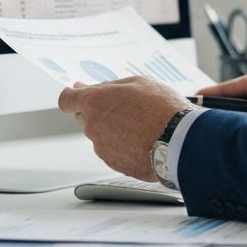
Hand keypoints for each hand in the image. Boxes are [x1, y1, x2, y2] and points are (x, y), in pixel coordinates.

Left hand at [58, 77, 186, 180]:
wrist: (179, 141)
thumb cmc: (162, 109)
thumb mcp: (140, 82)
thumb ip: (114, 85)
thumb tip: (103, 89)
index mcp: (95, 103)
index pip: (67, 99)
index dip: (73, 94)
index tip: (79, 90)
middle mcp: (93, 127)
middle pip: (84, 116)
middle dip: (98, 109)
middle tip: (122, 105)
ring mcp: (102, 148)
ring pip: (100, 134)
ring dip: (113, 128)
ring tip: (141, 123)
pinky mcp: (115, 164)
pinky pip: (113, 150)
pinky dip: (123, 144)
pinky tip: (142, 138)